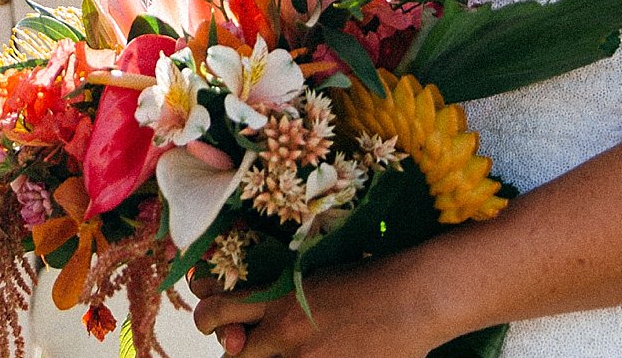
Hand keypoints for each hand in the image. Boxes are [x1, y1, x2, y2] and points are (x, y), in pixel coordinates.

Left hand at [190, 260, 439, 357]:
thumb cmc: (369, 277)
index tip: (210, 320)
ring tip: (288, 351)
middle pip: (234, 353)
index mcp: (278, 297)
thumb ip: (283, 291)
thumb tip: (261, 302)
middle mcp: (285, 332)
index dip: (208, 318)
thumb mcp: (315, 271)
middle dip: (238, 350)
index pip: (219, 311)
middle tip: (247, 346)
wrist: (413, 297)